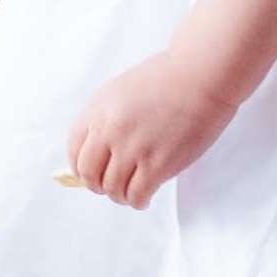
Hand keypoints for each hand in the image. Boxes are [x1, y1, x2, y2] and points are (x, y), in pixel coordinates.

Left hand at [64, 51, 229, 206]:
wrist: (202, 74)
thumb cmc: (169, 77)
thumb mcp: (123, 90)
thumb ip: (106, 117)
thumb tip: (98, 151)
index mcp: (99, 108)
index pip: (74, 149)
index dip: (80, 166)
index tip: (89, 173)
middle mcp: (111, 130)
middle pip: (89, 175)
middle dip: (97, 185)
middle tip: (110, 185)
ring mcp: (134, 148)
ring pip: (112, 190)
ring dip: (119, 195)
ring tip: (131, 191)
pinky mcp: (158, 164)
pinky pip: (136, 195)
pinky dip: (138, 201)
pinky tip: (145, 197)